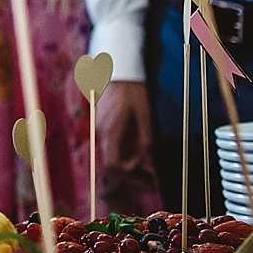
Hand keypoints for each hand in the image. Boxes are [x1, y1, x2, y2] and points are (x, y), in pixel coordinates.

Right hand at [96, 80, 159, 209]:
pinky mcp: (102, 124)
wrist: (118, 69)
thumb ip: (147, 142)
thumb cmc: (133, 91)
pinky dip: (123, 156)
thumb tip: (151, 168)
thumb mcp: (146, 116)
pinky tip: (137, 154)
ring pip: (110, 157)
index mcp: (111, 132)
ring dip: (128, 168)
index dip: (130, 176)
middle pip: (111, 165)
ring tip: (147, 170)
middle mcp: (102, 133)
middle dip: (131, 177)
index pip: (113, 165)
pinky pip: (110, 148)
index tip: (148, 176)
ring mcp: (100, 128)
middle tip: (151, 182)